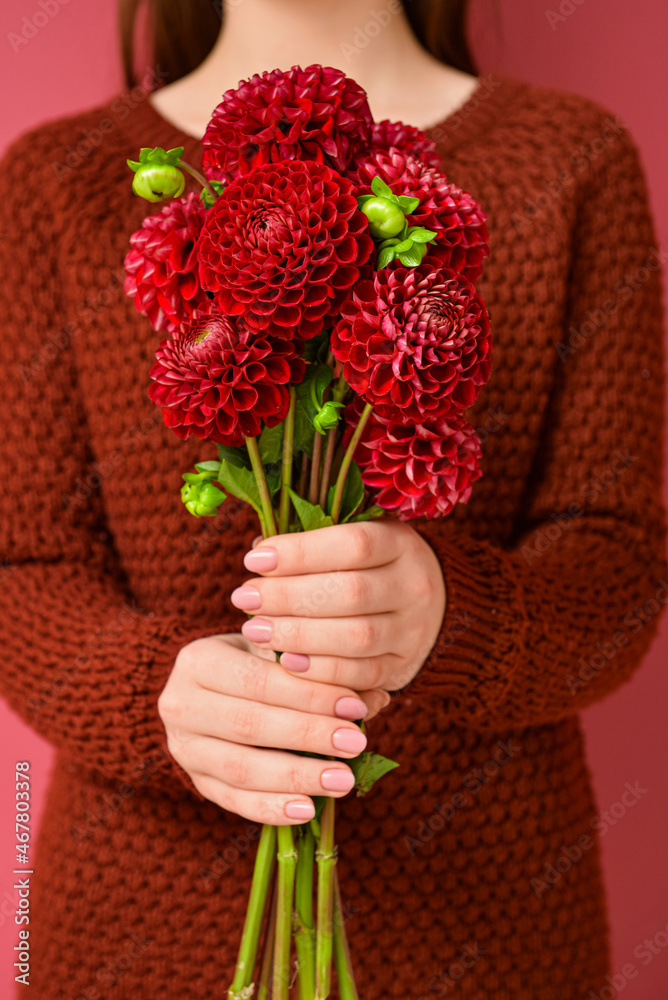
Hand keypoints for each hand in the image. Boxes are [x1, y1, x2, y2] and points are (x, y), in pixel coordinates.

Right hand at [158, 633, 388, 824]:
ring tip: (342, 781)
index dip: (309, 695)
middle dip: (308, 736)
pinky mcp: (195, 782)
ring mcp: (183, 748)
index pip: (259, 681)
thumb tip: (376, 697)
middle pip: (250, 725)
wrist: (211, 688)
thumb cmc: (256, 664)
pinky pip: (233, 802)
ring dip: (296, 777)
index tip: (355, 706)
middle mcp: (180, 704)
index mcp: (198, 660)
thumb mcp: (279, 655)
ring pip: (241, 768)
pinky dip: (272, 808)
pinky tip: (309, 809)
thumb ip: (321, 672)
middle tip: (355, 745)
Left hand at [232, 520, 445, 692]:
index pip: (353, 544)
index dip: (300, 552)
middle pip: (352, 592)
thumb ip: (310, 545)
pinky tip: (285, 662)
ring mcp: (412, 630)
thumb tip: (260, 551)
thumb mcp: (350, 545)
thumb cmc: (369, 568)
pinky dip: (321, 671)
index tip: (254, 559)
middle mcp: (414, 585)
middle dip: (289, 597)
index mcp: (400, 543)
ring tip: (255, 630)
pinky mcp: (403, 667)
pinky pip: (362, 675)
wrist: (429, 609)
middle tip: (244, 598)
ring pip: (357, 637)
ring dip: (299, 636)